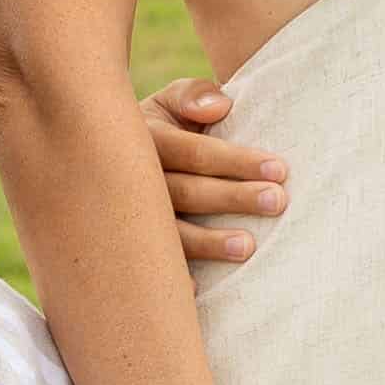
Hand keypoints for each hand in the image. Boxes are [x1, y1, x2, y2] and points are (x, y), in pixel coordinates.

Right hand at [145, 71, 291, 273]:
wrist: (104, 157)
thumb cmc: (161, 128)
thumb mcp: (168, 101)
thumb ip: (192, 96)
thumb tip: (219, 107)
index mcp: (142, 138)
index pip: (193, 151)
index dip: (236, 160)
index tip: (280, 169)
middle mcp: (128, 179)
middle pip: (185, 192)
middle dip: (233, 197)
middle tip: (278, 202)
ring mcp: (125, 217)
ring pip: (167, 232)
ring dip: (208, 242)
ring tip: (249, 247)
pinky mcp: (125, 245)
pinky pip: (145, 264)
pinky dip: (170, 277)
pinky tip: (194, 289)